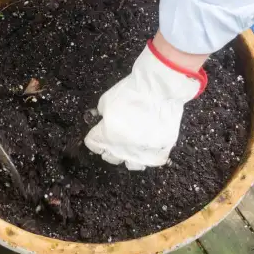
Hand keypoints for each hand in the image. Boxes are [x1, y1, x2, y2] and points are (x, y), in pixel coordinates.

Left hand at [84, 37, 207, 169]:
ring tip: (130, 148)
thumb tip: (101, 118)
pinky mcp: (161, 150)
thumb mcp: (107, 99)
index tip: (96, 136)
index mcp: (107, 135)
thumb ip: (101, 113)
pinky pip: (152, 161)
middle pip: (110, 157)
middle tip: (113, 140)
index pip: (93, 145)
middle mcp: (123, 147)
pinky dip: (149, 156)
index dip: (93, 139)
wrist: (159, 89)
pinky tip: (147, 149)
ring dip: (128, 157)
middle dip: (109, 149)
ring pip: (131, 165)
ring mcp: (143, 151)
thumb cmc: (132, 91)